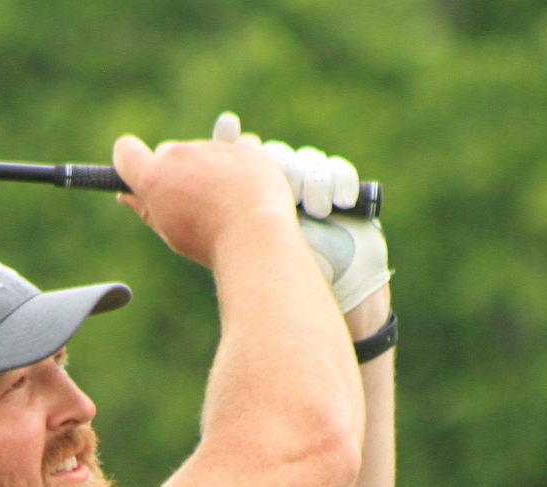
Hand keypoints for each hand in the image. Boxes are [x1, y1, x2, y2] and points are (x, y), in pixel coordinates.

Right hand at [111, 130, 298, 270]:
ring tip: (226, 202)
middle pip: (167, 152)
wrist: (256, 239)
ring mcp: (212, 147)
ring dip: (210, 168)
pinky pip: (238, 146)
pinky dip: (241, 162)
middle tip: (192, 202)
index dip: (128, 161)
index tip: (136, 171)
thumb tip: (126, 195)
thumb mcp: (170, 232)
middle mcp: (179, 156)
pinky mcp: (244, 146)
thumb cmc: (210, 242)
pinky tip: (247, 188)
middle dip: (175, 171)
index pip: (125, 152)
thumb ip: (145, 209)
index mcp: (154, 178)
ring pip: (204, 151)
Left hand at [214, 113, 389, 314]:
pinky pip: (340, 170)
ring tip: (318, 211)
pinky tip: (339, 204)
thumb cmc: (289, 283)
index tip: (226, 126)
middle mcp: (283, 194)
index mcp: (256, 205)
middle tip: (287, 191)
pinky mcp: (345, 197)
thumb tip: (201, 195)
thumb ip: (233, 220)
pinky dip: (340, 181)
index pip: (246, 163)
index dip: (235, 142)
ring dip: (314, 180)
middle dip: (283, 167)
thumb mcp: (254, 250)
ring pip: (310, 160)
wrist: (335, 300)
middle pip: (278, 156)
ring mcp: (314, 193)